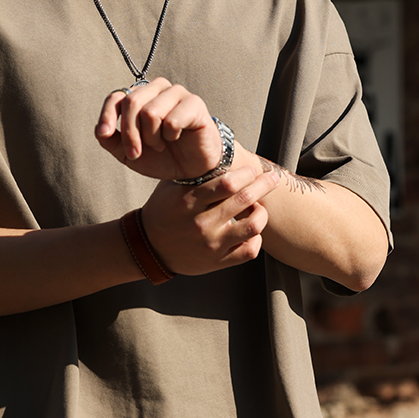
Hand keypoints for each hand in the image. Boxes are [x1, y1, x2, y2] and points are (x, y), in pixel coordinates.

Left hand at [95, 78, 222, 180]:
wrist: (191, 169)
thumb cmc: (161, 156)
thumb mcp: (129, 154)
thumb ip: (111, 141)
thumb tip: (101, 131)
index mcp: (139, 96)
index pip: (116, 97)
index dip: (107, 116)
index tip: (105, 134)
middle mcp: (156, 89)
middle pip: (132, 102)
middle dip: (130, 133)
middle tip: (136, 152)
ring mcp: (176, 93)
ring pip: (150, 111)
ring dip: (152, 137)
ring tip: (160, 144)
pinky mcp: (194, 103)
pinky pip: (172, 120)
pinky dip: (171, 135)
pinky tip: (177, 137)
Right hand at [140, 165, 280, 274]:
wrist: (148, 246)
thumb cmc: (164, 210)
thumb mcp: (172, 187)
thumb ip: (196, 174)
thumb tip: (226, 155)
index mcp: (188, 202)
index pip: (228, 183)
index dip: (246, 173)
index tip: (251, 170)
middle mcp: (201, 224)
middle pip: (244, 200)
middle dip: (263, 185)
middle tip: (270, 178)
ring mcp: (210, 245)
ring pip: (253, 227)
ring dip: (261, 213)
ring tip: (258, 207)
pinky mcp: (216, 262)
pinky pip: (249, 251)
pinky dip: (256, 238)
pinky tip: (250, 230)